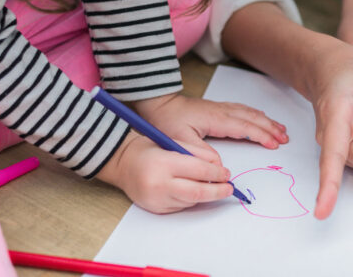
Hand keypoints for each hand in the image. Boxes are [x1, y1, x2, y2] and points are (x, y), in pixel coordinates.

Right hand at [97, 132, 233, 213]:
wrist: (123, 163)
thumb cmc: (150, 149)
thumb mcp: (175, 142)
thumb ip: (198, 154)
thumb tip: (220, 168)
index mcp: (164, 163)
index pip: (199, 171)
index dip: (217, 174)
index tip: (227, 174)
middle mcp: (159, 184)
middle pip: (197, 192)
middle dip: (218, 191)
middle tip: (229, 189)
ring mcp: (156, 199)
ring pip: (191, 201)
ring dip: (205, 195)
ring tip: (212, 186)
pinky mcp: (156, 209)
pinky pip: (181, 206)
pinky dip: (191, 199)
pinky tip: (192, 190)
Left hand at [132, 93, 288, 158]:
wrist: (159, 102)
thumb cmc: (167, 120)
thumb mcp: (180, 141)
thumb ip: (200, 154)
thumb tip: (219, 165)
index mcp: (216, 119)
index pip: (245, 128)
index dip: (262, 136)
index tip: (274, 144)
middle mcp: (222, 111)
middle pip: (253, 119)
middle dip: (271, 128)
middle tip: (285, 138)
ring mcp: (221, 107)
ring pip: (250, 113)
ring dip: (266, 121)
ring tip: (280, 128)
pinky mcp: (217, 108)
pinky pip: (243, 110)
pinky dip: (256, 115)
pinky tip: (260, 118)